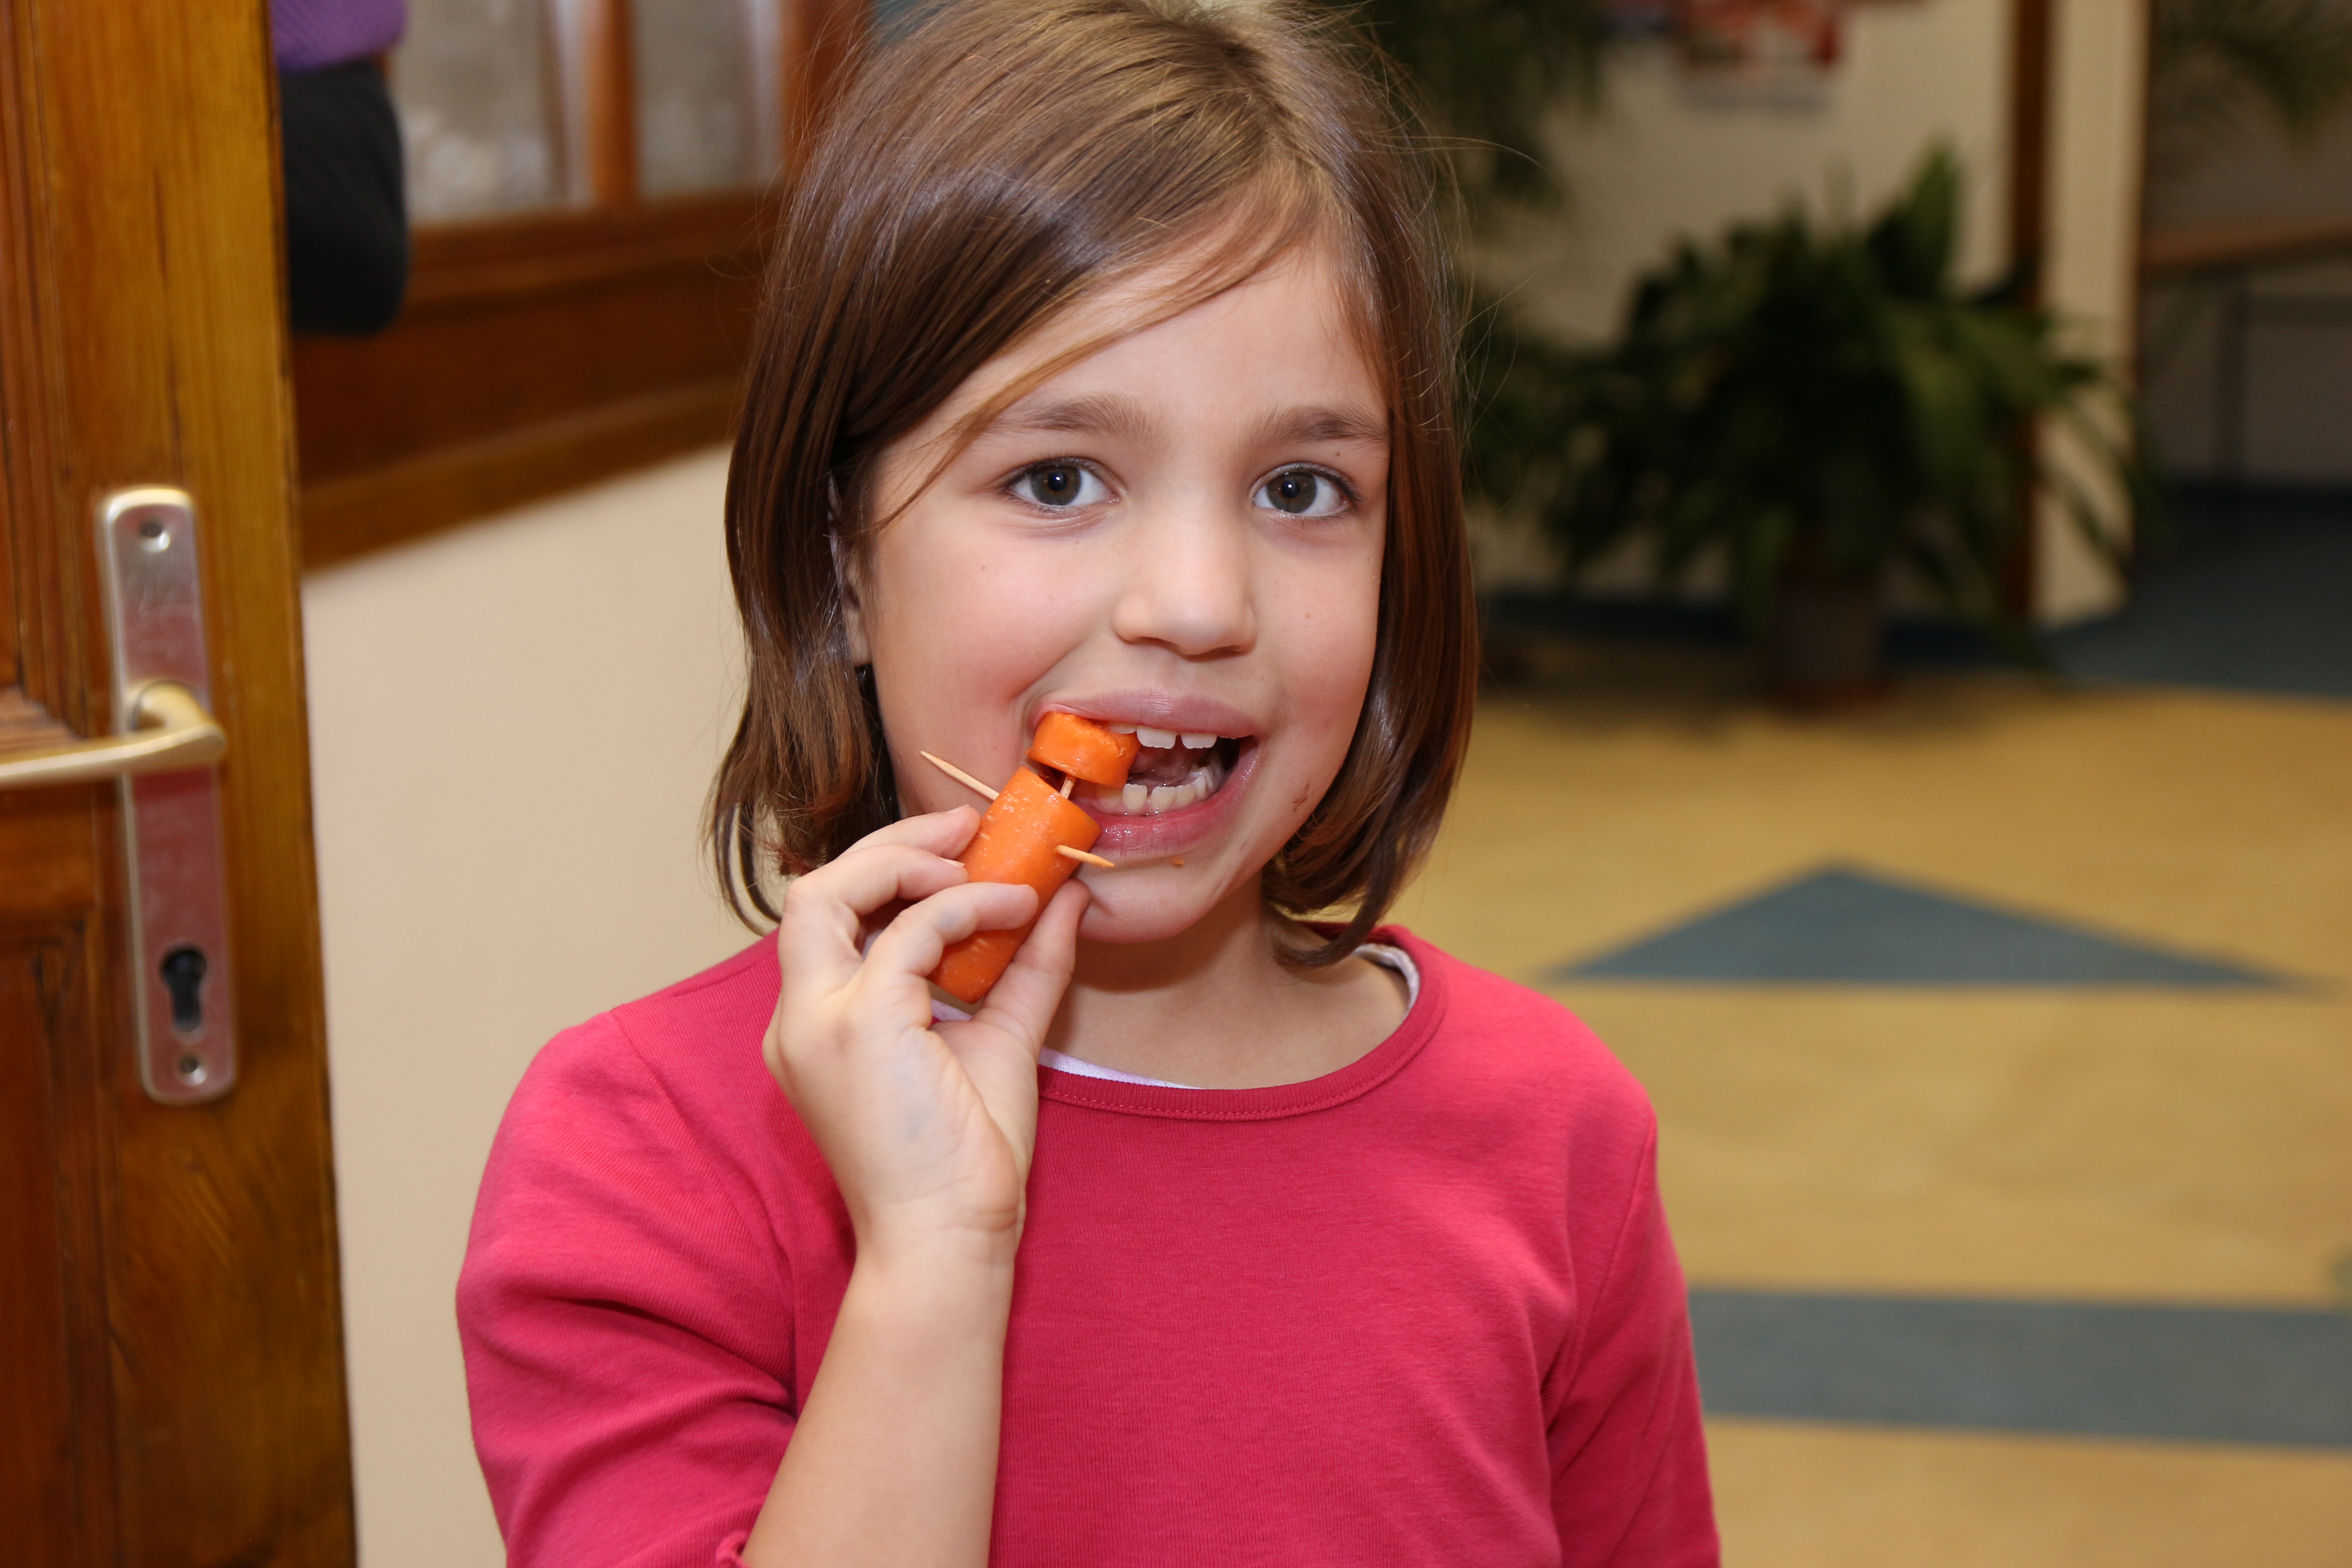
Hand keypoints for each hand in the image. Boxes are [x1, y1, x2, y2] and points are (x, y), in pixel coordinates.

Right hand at [766, 808, 1088, 1262]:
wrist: (950, 1238)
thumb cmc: (965, 1159)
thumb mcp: (1000, 1040)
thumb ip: (1026, 967)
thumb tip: (1064, 898)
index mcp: (819, 1026)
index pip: (829, 918)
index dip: (888, 870)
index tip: (959, 846)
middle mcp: (801, 1020)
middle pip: (812, 891)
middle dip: (889, 844)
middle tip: (965, 823)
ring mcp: (819, 1021)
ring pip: (829, 892)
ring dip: (910, 859)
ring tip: (980, 856)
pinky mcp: (858, 1024)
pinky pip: (908, 929)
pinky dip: (964, 905)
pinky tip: (1016, 909)